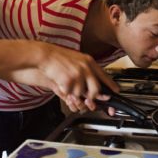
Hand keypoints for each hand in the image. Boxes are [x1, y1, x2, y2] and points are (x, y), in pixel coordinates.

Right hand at [0, 40, 118, 109]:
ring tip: (68, 93)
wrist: (41, 55)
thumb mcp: (74, 62)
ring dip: (75, 98)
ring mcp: (77, 75)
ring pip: (82, 95)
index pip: (104, 76)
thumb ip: (83, 73)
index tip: (116, 92)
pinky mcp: (68, 81)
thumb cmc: (55, 59)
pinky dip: (66, 96)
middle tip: (88, 101)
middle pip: (96, 90)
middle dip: (92, 99)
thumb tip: (91, 89)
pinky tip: (61, 89)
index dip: (111, 86)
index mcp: (88, 61)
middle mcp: (85, 68)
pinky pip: (70, 96)